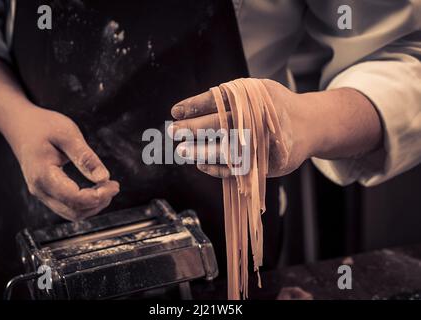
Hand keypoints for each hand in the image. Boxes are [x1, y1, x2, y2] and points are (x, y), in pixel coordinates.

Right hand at [5, 106, 119, 220]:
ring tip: (106, 188)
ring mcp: (42, 193)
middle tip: (113, 186)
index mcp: (44, 175)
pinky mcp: (46, 192)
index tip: (114, 185)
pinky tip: (95, 190)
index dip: (99, 196)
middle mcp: (40, 189)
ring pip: (71, 214)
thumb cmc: (42, 126)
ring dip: (92, 206)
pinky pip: (67, 207)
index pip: (75, 199)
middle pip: (74, 211)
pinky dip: (84, 203)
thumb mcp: (68, 134)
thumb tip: (103, 177)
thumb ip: (85, 157)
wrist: (20, 125)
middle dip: (98, 202)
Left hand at [169, 79, 312, 177]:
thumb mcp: (257, 91)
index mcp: (254, 98)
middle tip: (173, 131)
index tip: (176, 111)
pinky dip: (217, 168)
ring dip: (201, 151)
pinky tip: (201, 165)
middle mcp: (259, 120)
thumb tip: (189, 110)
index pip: (219, 99)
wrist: (309, 126)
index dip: (195, 105)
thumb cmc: (276, 108)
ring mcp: (263, 144)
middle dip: (193, 128)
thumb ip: (228, 97)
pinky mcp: (266, 164)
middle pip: (220, 124)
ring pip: (227, 150)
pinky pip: (237, 169)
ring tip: (181, 151)